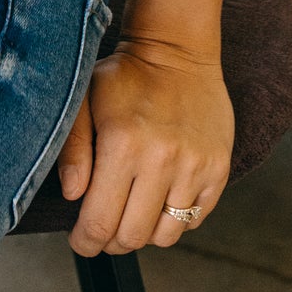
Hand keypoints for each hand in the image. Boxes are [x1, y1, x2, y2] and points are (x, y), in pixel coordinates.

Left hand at [57, 39, 233, 256]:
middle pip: (132, 237)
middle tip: (103, 226)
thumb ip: (72, 148)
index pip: (100, 222)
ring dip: (144, 232)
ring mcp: (195, 166)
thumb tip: (73, 195)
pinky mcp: (219, 168)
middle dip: (111, 241)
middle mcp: (162, 159)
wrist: (177, 50)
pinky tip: (160, 197)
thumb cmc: (124, 76)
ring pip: (166, 235)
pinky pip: (195, 219)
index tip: (80, 239)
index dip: (85, 241)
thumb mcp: (84, 99)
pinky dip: (175, 219)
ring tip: (132, 211)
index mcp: (123, 143)